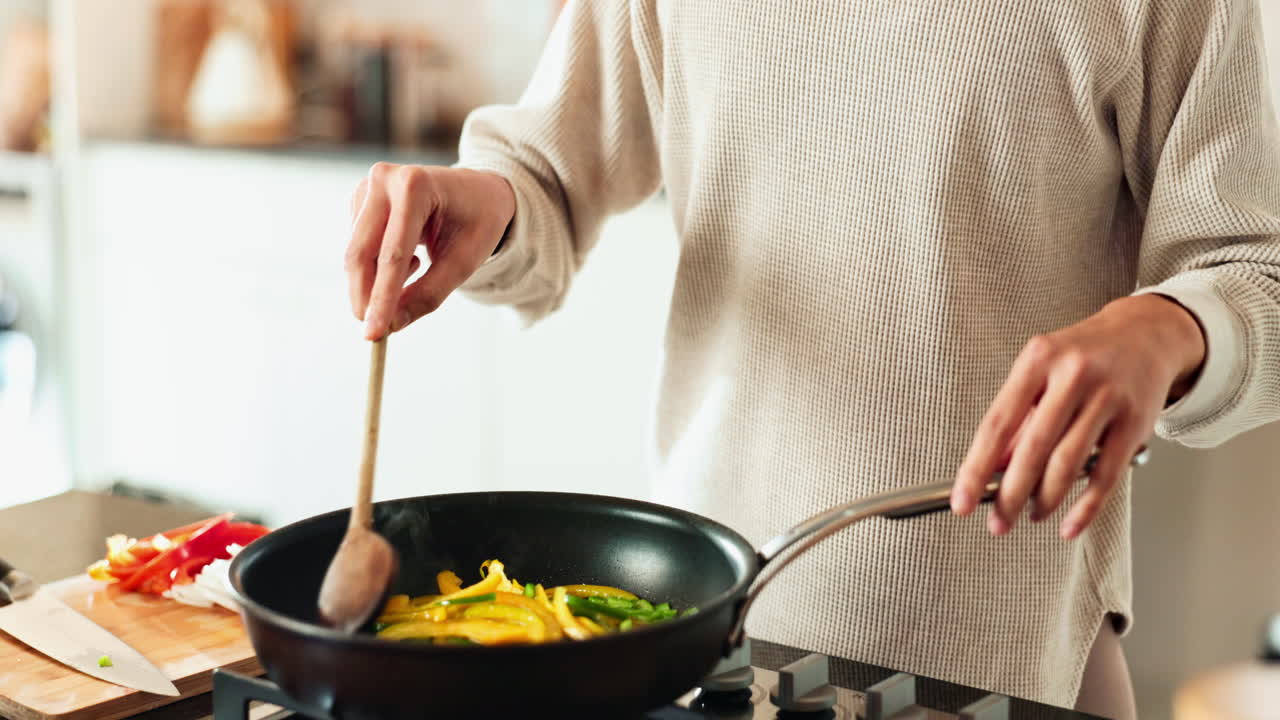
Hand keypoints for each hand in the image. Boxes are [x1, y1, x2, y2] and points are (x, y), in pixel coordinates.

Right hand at [346, 162, 515, 339]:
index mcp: (415, 186)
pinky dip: (377, 266)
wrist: (477, 190)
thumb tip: (392, 325)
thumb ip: (430, 293)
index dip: (382, 298)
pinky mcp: (359, 200)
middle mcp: (384, 179)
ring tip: (420, 267)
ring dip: (377, 280)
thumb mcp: (465, 261)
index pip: (393, 255)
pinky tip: (409, 255)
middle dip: (366, 298)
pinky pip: (358, 247)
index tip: (373, 335)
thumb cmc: (477, 221)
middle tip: (375, 333)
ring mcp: (367, 187)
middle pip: (362, 253)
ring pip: (356, 253)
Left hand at [951, 295, 1205, 538]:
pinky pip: (1106, 474)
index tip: (963, 500)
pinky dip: (1086, 507)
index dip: (976, 468)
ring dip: (1045, 500)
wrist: (1145, 334)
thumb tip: (993, 469)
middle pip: (1033, 447)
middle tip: (998, 521)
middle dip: (1010, 494)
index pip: (998, 423)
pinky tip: (1069, 523)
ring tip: (1031, 515)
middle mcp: (1073, 375)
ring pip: (1068, 463)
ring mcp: (1108, 398)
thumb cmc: (1084, 355)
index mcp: (1038, 360)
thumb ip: (1019, 419)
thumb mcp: (1041, 373)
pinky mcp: (1136, 422)